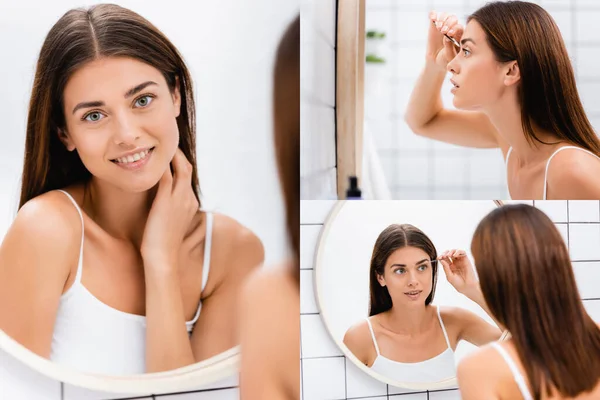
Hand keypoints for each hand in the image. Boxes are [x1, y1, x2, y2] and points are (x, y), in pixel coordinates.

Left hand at [141, 148, 198, 268]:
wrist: (162, 257)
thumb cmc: (162, 243)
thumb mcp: (170, 223)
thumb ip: (169, 209)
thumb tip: (160, 203)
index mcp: (191, 203)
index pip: (188, 177)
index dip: (180, 164)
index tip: (170, 155)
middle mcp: (189, 198)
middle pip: (187, 167)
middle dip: (178, 154)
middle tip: (166, 143)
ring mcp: (180, 199)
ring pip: (181, 167)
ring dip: (172, 154)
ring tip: (160, 144)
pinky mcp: (167, 200)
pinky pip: (166, 175)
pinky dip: (161, 165)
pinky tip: (152, 158)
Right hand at [426, 11, 462, 69]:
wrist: (436, 62)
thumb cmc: (445, 60)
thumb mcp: (449, 56)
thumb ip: (449, 47)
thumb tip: (447, 37)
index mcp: (459, 35)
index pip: (459, 27)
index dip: (455, 28)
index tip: (449, 34)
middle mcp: (452, 28)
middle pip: (453, 19)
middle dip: (448, 23)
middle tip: (443, 31)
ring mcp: (443, 26)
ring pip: (445, 16)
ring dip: (442, 19)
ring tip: (438, 28)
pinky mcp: (434, 25)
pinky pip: (434, 15)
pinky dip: (433, 14)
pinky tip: (432, 18)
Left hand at [438, 249, 478, 295]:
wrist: (467, 287)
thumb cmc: (458, 283)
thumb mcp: (449, 276)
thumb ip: (446, 268)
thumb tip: (441, 260)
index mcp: (450, 266)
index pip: (444, 258)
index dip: (441, 256)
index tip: (438, 258)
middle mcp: (455, 262)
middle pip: (449, 253)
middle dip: (445, 253)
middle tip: (443, 256)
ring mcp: (460, 261)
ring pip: (455, 251)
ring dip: (451, 251)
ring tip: (448, 255)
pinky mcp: (466, 260)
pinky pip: (462, 252)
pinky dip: (458, 251)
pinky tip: (455, 255)